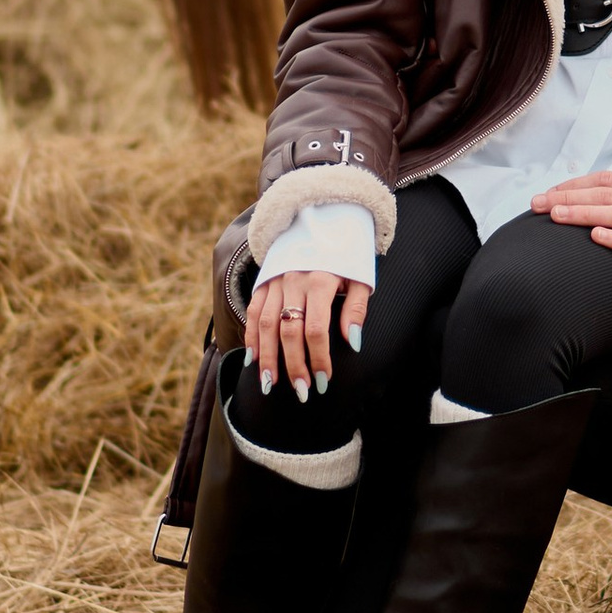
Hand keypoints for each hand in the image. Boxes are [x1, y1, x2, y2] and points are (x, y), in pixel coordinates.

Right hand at [241, 269, 371, 398]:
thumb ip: (356, 308)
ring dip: (267, 357)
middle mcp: (294, 281)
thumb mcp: (360, 277)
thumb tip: (353, 342)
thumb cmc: (346, 256)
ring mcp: (276, 281)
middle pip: (289, 331)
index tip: (324, 381)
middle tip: (301, 391)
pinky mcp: (263, 282)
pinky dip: (251, 337)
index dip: (319, 358)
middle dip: (294, 365)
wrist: (322, 220)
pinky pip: (253, 313)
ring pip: (266, 325)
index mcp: (321, 281)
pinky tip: (252, 360)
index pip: (316, 329)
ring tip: (270, 384)